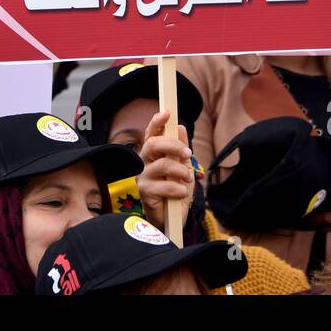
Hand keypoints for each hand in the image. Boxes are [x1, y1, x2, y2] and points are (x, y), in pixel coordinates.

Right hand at [136, 109, 194, 233]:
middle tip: (188, 153)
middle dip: (172, 145)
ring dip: (180, 170)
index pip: (151, 133)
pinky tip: (182, 193)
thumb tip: (180, 128)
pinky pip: (164, 186)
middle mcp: (144, 162)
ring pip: (162, 165)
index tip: (167, 113)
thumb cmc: (176, 189)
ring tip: (187, 178)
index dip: (157, 122)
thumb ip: (181, 149)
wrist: (173, 217)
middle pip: (153, 144)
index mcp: (153, 154)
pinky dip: (178, 188)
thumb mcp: (183, 167)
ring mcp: (143, 177)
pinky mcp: (145, 193)